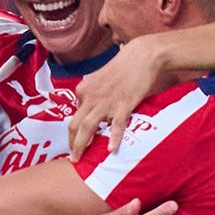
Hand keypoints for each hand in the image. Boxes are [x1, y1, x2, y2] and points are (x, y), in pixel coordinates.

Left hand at [67, 36, 168, 160]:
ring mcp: (106, 101)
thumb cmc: (124, 65)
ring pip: (88, 127)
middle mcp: (90, 96)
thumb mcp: (100, 77)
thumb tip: (89, 104)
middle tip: (73, 158)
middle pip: (75, 124)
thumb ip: (93, 92)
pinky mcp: (123, 104)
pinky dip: (113, 138)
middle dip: (72, 143)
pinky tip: (111, 150)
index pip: (74, 114)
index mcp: (83, 89)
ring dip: (82, 145)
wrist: (143, 55)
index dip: (74, 131)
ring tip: (80, 159)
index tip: (75, 142)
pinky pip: (116, 125)